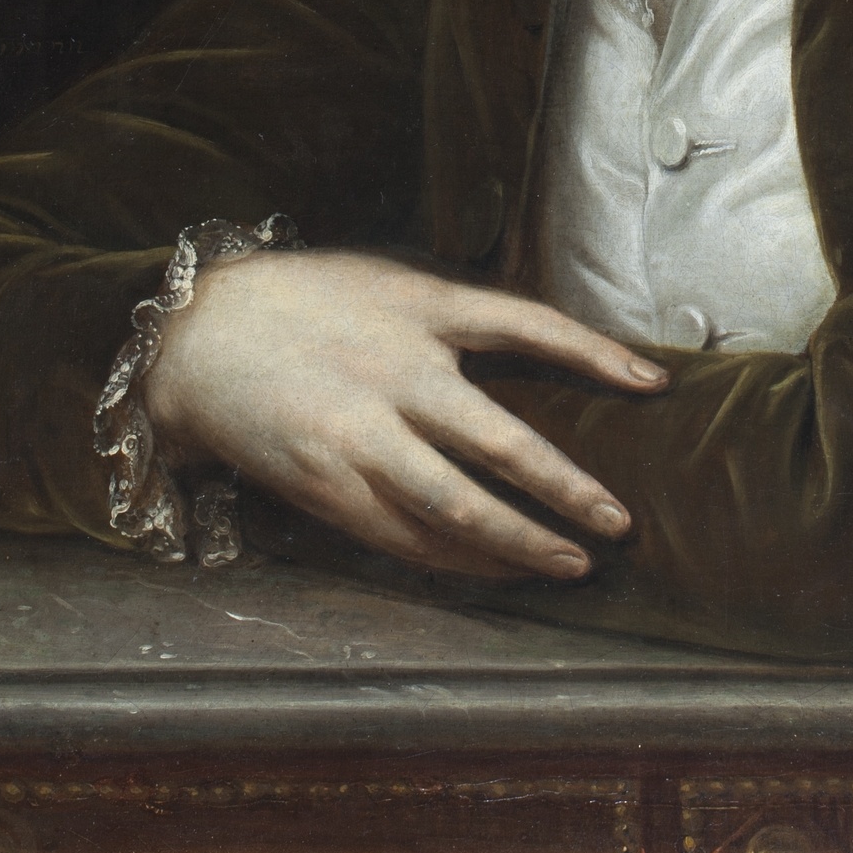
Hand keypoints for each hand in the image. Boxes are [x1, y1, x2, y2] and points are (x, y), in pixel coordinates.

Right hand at [140, 249, 666, 579]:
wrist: (199, 337)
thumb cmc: (310, 299)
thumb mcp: (395, 282)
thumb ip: (461, 317)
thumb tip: (543, 351)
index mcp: (421, 309)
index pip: (529, 325)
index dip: (594, 353)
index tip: (653, 383)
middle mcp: (396, 375)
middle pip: (500, 445)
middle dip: (566, 490)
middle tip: (618, 524)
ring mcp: (358, 438)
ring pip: (453, 509)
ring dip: (518, 544)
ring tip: (570, 564)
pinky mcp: (325, 487)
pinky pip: (404, 537)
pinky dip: (456, 559)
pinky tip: (494, 570)